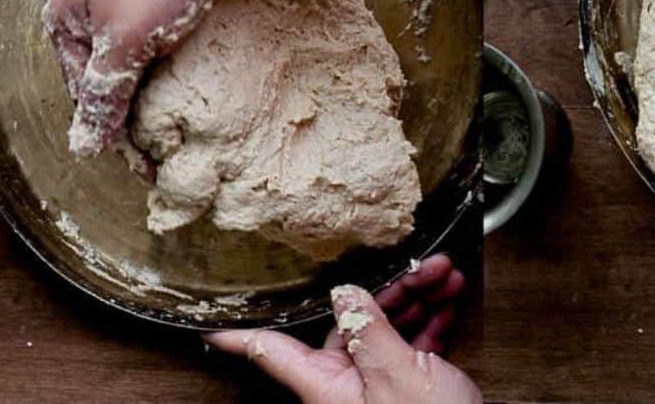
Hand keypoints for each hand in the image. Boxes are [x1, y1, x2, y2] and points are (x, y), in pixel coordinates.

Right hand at [43, 0, 245, 158]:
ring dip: (168, 83)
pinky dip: (188, 54)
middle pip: (116, 75)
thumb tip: (85, 147)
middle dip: (142, 109)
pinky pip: (175, 31)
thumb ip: (106, 95)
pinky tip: (210, 75)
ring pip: (149, 54)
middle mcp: (93, 6)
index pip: (87, 96)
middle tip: (175, 147)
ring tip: (195, 116)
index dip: (117, 134)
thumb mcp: (125, 41)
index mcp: (67, 20)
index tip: (152, 168)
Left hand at [206, 254, 479, 402]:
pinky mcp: (404, 390)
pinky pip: (408, 346)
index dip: (237, 333)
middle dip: (387, 288)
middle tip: (419, 264)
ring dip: (416, 298)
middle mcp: (343, 385)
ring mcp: (374, 388)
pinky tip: (446, 302)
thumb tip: (345, 291)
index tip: (208, 320)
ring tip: (444, 274)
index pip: (268, 349)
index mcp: (325, 384)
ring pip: (383, 329)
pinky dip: (428, 322)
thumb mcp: (396, 372)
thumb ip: (368, 328)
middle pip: (346, 323)